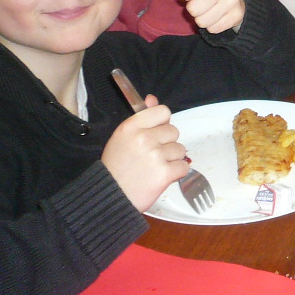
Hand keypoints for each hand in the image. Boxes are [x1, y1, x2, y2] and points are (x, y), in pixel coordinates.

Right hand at [102, 96, 187, 210]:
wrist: (110, 196)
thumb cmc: (116, 167)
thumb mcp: (123, 137)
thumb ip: (142, 118)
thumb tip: (152, 99)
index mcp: (131, 127)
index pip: (163, 111)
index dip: (162, 123)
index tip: (155, 132)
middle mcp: (144, 138)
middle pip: (174, 131)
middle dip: (166, 143)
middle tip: (150, 156)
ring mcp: (155, 155)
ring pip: (180, 149)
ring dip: (171, 159)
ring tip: (154, 168)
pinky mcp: (165, 173)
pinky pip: (184, 166)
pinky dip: (176, 173)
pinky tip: (161, 176)